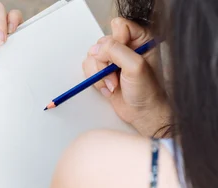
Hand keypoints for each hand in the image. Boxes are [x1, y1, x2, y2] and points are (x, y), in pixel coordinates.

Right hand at [83, 18, 170, 136]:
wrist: (142, 113)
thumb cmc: (147, 92)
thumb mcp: (135, 66)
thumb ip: (116, 51)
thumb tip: (97, 49)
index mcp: (140, 39)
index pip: (119, 26)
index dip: (116, 41)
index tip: (122, 56)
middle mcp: (126, 47)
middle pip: (102, 43)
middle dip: (105, 62)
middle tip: (116, 74)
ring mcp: (113, 60)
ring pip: (92, 57)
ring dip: (100, 74)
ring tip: (113, 84)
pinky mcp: (103, 72)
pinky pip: (89, 69)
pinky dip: (95, 80)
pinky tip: (108, 87)